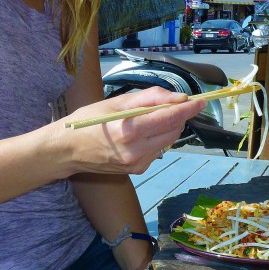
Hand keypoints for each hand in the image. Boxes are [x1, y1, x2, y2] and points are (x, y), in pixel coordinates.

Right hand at [56, 87, 205, 175]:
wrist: (67, 152)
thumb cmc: (87, 122)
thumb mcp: (115, 102)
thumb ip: (148, 99)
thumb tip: (176, 98)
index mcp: (129, 130)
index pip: (168, 117)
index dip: (187, 109)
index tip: (201, 101)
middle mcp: (136, 150)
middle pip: (172, 131)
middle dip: (178, 117)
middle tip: (173, 105)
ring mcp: (138, 164)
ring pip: (167, 142)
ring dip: (168, 128)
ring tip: (151, 119)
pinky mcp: (137, 171)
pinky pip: (157, 151)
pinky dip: (156, 140)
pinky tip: (140, 135)